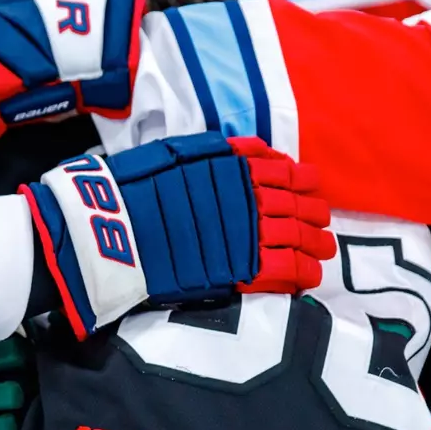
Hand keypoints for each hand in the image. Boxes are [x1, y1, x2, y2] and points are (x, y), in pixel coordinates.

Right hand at [21, 133, 334, 338]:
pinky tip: (308, 278)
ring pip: (297, 239)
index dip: (302, 181)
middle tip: (324, 224)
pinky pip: (284, 272)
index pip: (282, 171)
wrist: (106, 229)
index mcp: (231, 166)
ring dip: (315, 246)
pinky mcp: (240, 270)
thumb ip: (215, 153)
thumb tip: (251, 151)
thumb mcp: (173, 153)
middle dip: (315, 216)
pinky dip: (301, 274)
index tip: (311, 187)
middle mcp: (247, 196)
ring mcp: (246, 234)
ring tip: (323, 252)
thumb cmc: (129, 188)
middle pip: (296, 206)